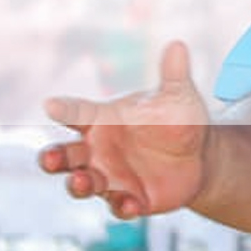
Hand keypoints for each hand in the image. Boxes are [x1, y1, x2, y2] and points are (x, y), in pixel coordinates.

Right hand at [38, 41, 210, 219]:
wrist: (200, 156)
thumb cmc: (179, 120)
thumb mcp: (179, 97)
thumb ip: (173, 75)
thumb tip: (177, 45)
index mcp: (103, 120)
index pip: (77, 112)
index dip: (63, 108)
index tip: (51, 104)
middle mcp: (97, 150)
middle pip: (63, 155)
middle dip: (53, 157)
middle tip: (52, 157)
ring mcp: (109, 177)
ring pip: (81, 183)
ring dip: (79, 184)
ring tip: (84, 180)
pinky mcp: (127, 199)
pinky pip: (118, 206)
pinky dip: (123, 206)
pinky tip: (134, 205)